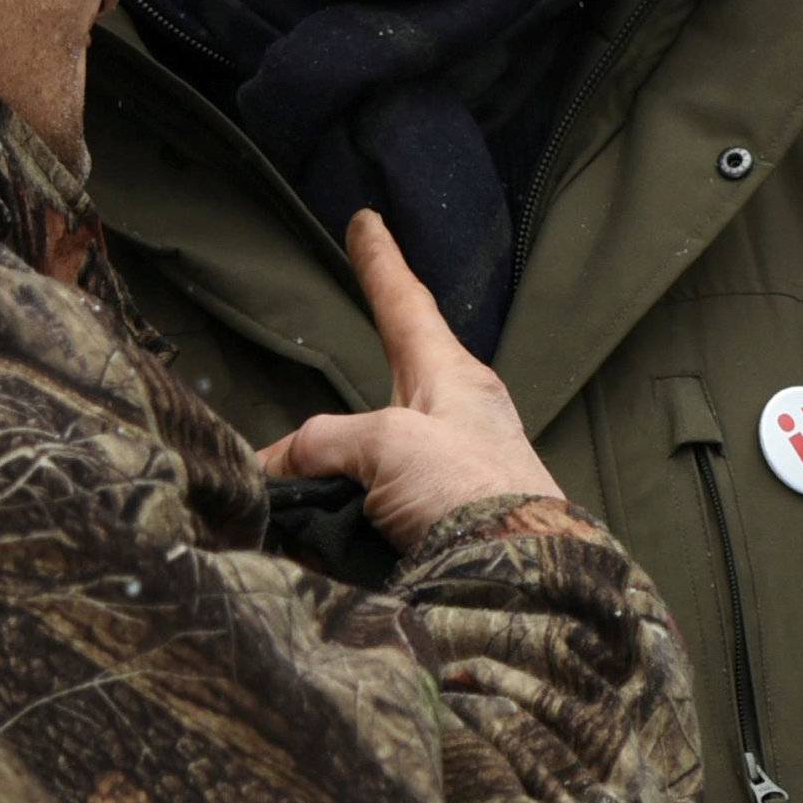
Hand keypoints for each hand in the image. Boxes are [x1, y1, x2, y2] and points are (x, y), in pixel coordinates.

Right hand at [257, 210, 565, 551]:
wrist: (524, 581)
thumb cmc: (472, 493)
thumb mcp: (387, 445)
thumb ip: (324, 442)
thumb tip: (277, 463)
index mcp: (452, 376)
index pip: (405, 303)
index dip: (379, 262)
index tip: (366, 221)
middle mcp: (456, 413)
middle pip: (404, 361)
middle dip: (385, 328)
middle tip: (367, 278)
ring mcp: (454, 467)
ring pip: (384, 437)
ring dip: (349, 441)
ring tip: (300, 455)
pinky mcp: (447, 518)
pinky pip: (383, 493)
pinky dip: (350, 496)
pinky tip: (321, 518)